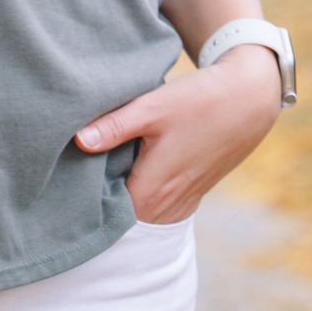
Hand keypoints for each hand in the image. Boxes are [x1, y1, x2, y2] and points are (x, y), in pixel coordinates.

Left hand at [75, 44, 280, 224]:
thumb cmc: (199, 101)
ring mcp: (180, 204)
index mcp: (150, 194)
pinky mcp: (189, 194)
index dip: (81, 193)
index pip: (102, 211)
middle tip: (71, 163)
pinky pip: (153, 201)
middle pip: (118, 210)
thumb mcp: (152, 108)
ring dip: (118, 188)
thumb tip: (77, 140)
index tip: (63, 174)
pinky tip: (127, 161)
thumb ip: (113, 127)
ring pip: (136, 206)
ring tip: (96, 161)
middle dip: (96, 191)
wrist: (248, 99)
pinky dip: (138, 188)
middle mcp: (164, 209)